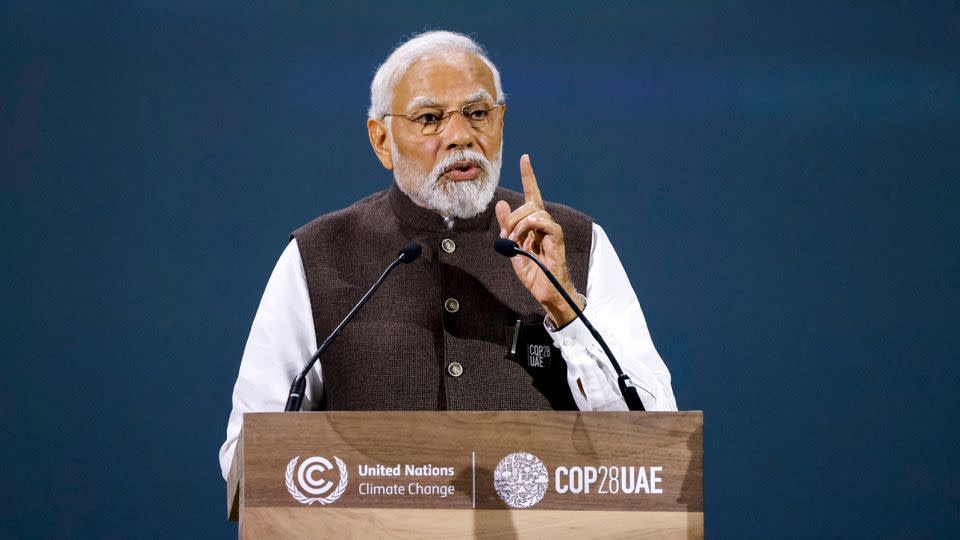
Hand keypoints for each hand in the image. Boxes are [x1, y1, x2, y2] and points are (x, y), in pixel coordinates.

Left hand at [495, 154, 584, 326]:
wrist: (547, 293)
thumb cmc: (534, 272)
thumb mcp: (512, 248)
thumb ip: (506, 226)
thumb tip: (500, 203)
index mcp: (534, 225)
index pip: (532, 194)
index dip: (528, 176)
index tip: (525, 158)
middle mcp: (545, 225)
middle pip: (529, 203)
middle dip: (512, 217)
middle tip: (505, 237)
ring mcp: (552, 232)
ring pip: (536, 212)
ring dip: (519, 224)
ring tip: (514, 242)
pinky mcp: (557, 241)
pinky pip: (547, 223)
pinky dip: (531, 227)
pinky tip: (524, 240)